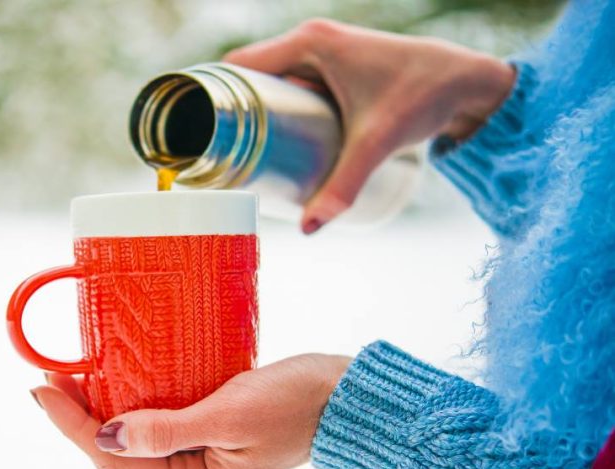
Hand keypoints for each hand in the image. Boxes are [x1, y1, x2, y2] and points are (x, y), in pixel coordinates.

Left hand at [31, 354, 350, 468]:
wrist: (347, 396)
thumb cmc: (298, 404)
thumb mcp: (229, 415)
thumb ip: (166, 429)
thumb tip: (109, 437)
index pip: (115, 461)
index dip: (73, 425)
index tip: (42, 387)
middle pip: (119, 455)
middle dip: (80, 417)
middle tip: (51, 375)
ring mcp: (202, 459)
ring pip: (134, 439)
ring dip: (102, 409)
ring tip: (72, 374)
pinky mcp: (210, 433)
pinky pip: (158, 423)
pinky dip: (133, 402)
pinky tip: (118, 377)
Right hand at [224, 19, 515, 233]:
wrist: (470, 82)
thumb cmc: (426, 95)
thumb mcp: (377, 143)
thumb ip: (342, 186)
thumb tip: (310, 228)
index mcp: (310, 42)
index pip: (240, 64)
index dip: (213, 94)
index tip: (196, 130)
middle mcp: (311, 41)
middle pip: (251, 77)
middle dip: (232, 113)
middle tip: (218, 156)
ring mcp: (324, 54)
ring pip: (272, 83)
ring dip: (255, 114)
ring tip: (236, 156)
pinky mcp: (336, 70)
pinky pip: (292, 86)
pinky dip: (279, 111)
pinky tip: (273, 143)